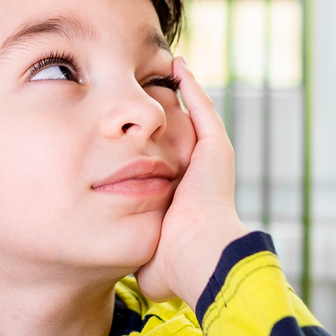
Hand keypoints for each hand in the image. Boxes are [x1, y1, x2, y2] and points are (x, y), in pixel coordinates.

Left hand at [135, 59, 250, 305]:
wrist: (200, 258)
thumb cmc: (171, 266)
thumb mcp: (144, 256)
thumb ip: (131, 252)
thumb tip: (117, 268)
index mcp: (185, 199)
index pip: (167, 164)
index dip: (153, 147)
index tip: (134, 132)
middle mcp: (200, 176)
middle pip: (180, 135)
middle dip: (165, 114)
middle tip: (147, 88)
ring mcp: (211, 161)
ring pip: (193, 118)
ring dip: (180, 94)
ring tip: (163, 68)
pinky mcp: (217, 149)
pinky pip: (203, 109)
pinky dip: (192, 87)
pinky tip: (177, 67)